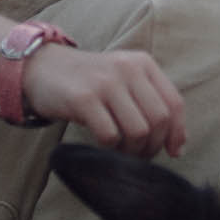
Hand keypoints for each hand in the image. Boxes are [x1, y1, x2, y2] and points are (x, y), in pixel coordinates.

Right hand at [21, 46, 186, 157]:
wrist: (42, 67)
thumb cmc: (88, 81)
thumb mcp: (123, 80)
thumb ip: (149, 103)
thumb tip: (177, 146)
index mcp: (143, 64)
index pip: (175, 103)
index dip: (178, 133)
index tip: (173, 152)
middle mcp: (128, 69)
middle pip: (159, 120)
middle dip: (153, 146)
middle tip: (138, 154)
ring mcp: (106, 83)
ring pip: (138, 130)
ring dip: (132, 151)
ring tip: (120, 152)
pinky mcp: (84, 99)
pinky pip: (110, 135)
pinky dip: (110, 149)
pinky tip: (102, 146)